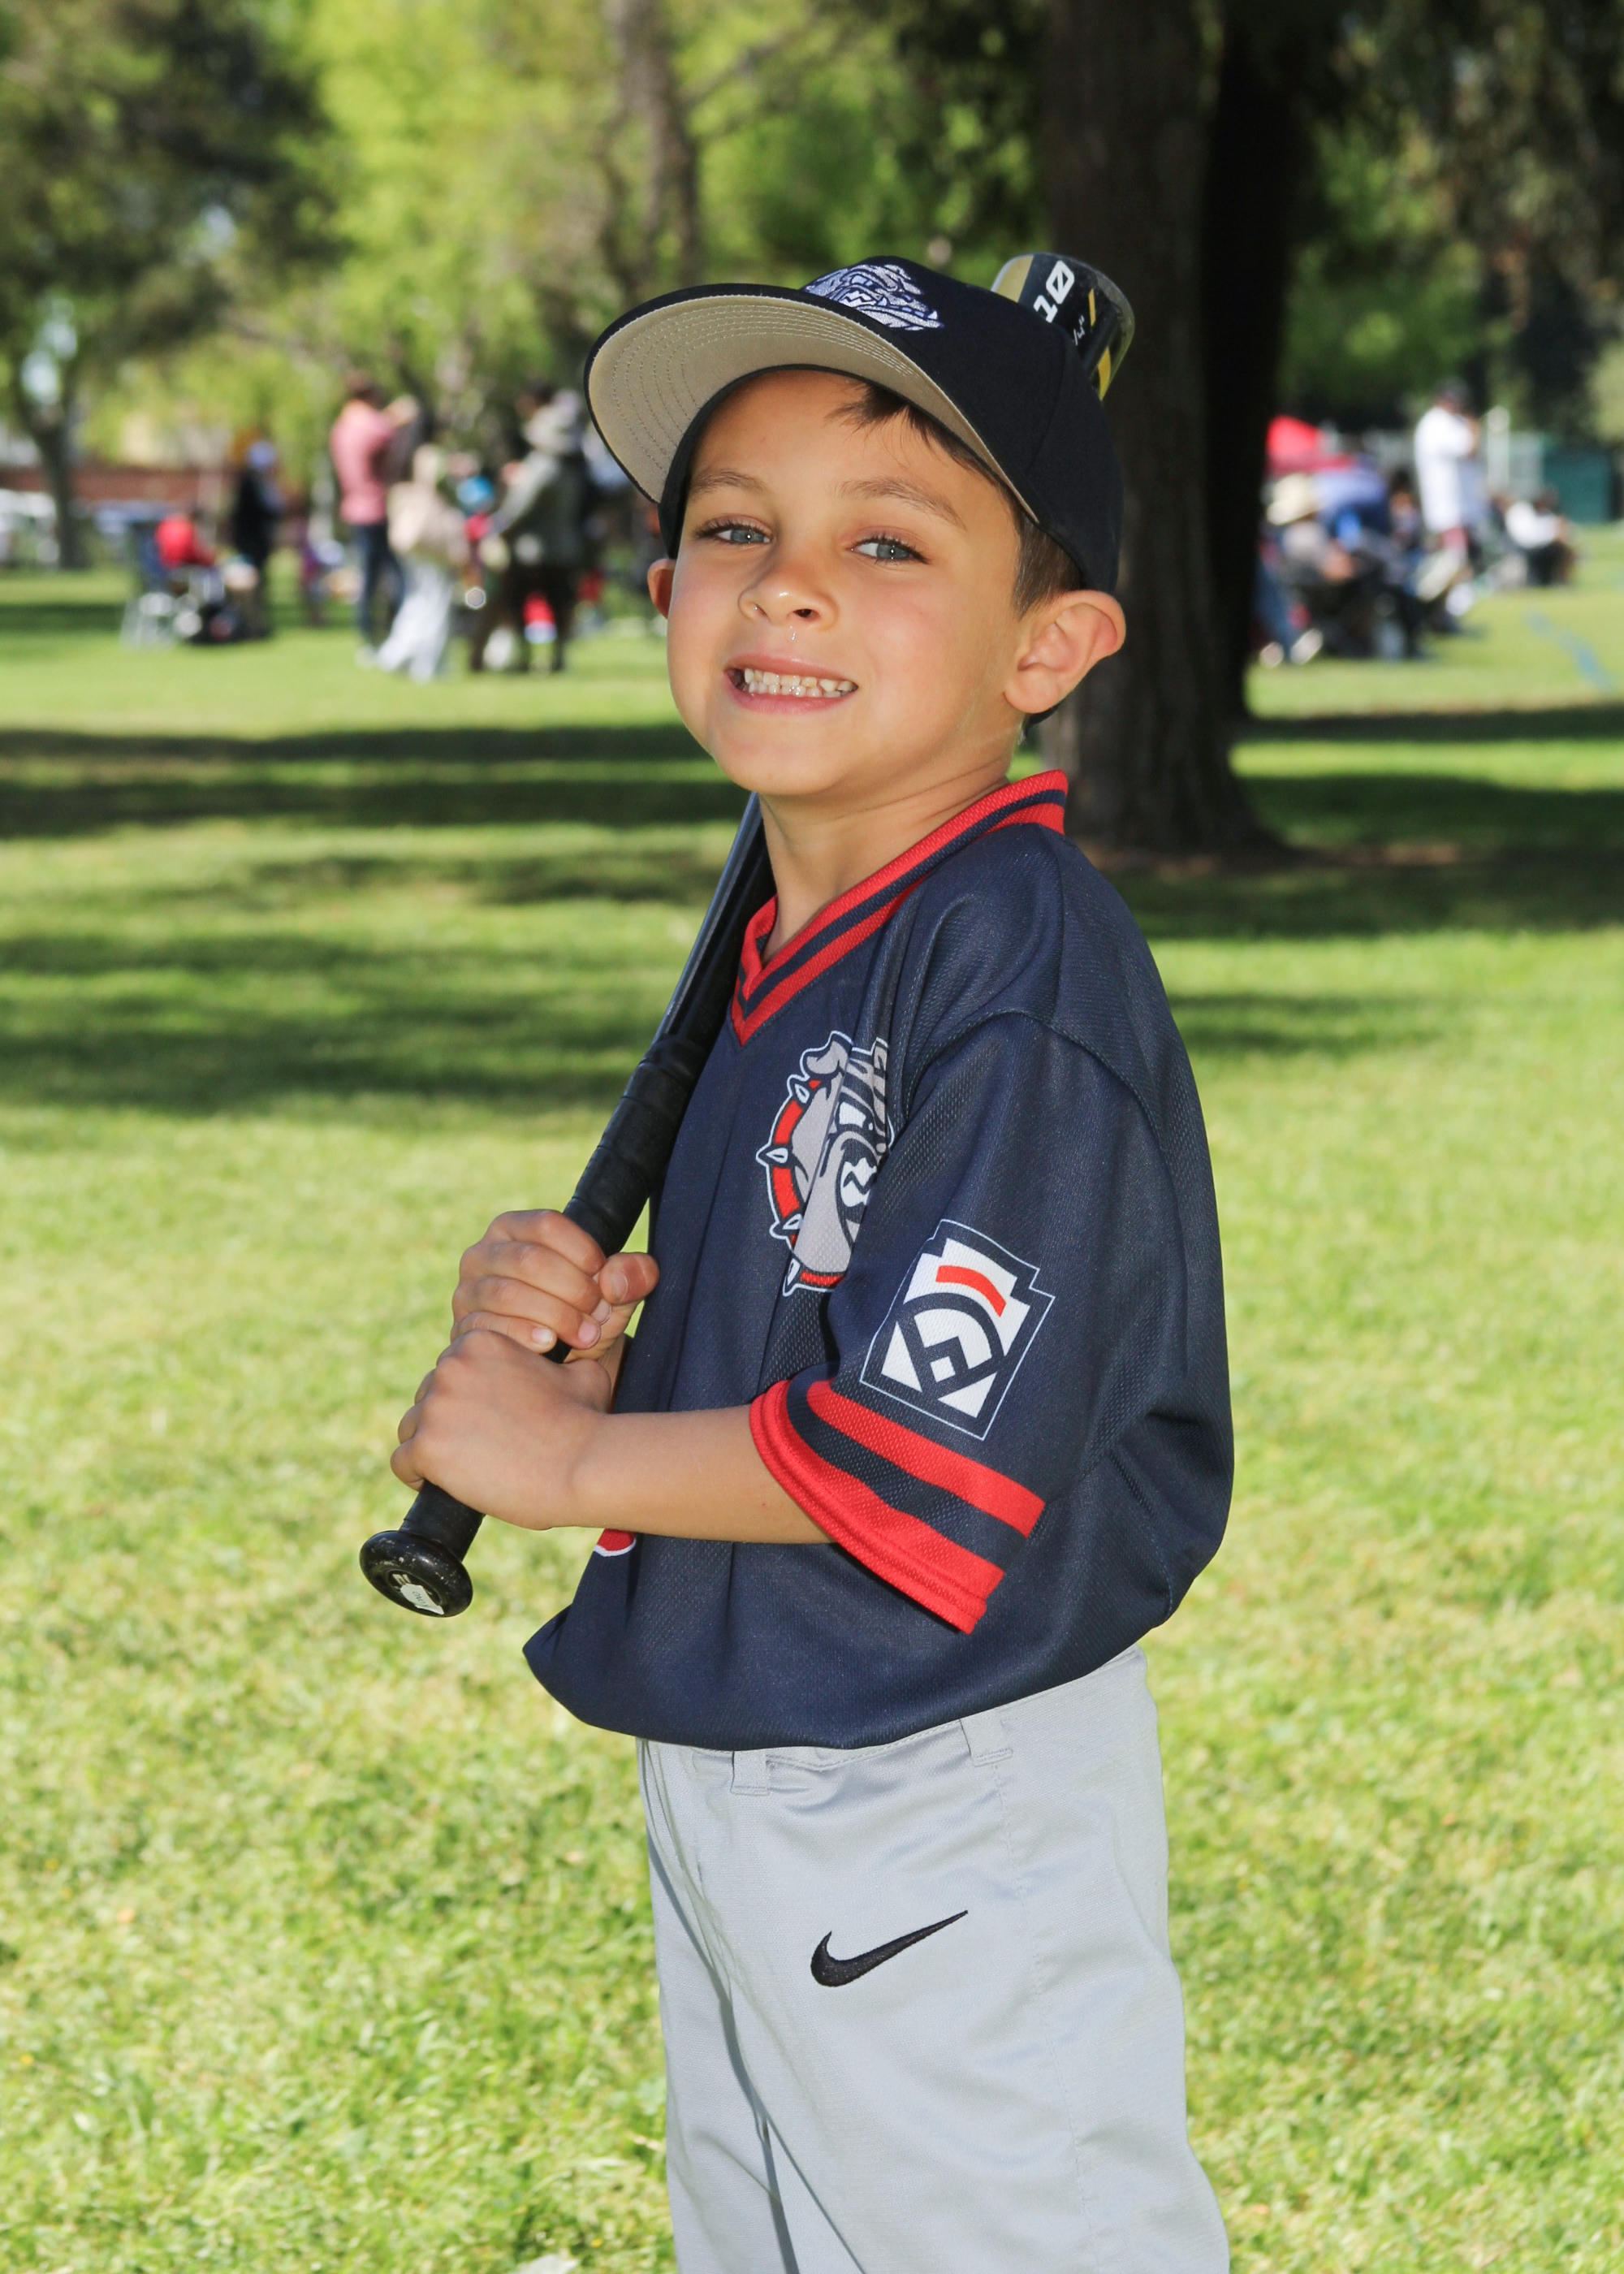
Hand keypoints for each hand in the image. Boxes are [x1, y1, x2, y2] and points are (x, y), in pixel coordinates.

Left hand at [391, 1327, 606, 1527]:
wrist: (583, 1464)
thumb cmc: (585, 1421)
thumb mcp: (579, 1373)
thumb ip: (559, 1362)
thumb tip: (563, 1365)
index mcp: (480, 1342)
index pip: (449, 1370)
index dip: (465, 1398)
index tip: (485, 1421)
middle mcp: (451, 1366)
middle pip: (427, 1397)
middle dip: (448, 1422)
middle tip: (480, 1448)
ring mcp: (436, 1406)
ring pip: (412, 1428)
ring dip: (433, 1447)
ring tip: (463, 1468)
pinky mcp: (427, 1446)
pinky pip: (403, 1463)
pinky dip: (419, 1476)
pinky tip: (444, 1484)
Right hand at [452, 1209, 657, 1373]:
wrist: (561, 1364)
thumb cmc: (585, 1314)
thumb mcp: (616, 1294)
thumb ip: (631, 1276)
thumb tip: (614, 1279)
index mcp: (515, 1228)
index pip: (547, 1225)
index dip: (582, 1251)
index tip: (603, 1277)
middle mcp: (483, 1254)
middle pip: (529, 1261)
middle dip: (573, 1290)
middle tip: (598, 1314)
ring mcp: (468, 1291)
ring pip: (509, 1295)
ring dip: (555, 1316)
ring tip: (585, 1334)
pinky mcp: (463, 1327)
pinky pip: (489, 1327)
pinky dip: (524, 1336)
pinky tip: (550, 1345)